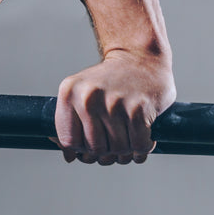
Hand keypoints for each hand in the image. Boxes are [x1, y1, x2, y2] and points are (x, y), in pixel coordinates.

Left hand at [54, 50, 174, 164]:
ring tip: (129, 143)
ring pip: (118, 150)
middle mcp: (89, 97)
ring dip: (126, 153)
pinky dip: (142, 149)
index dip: (81, 150)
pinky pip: (138, 146)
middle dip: (106, 154)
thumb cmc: (110, 81)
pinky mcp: (138, 109)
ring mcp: (114, 103)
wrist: (141, 57)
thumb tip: (69, 157)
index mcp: (69, 93)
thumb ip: (71, 122)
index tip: (92, 146)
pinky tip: (144, 139)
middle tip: (115, 146)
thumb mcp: (81, 92)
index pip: (69, 142)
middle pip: (94, 149)